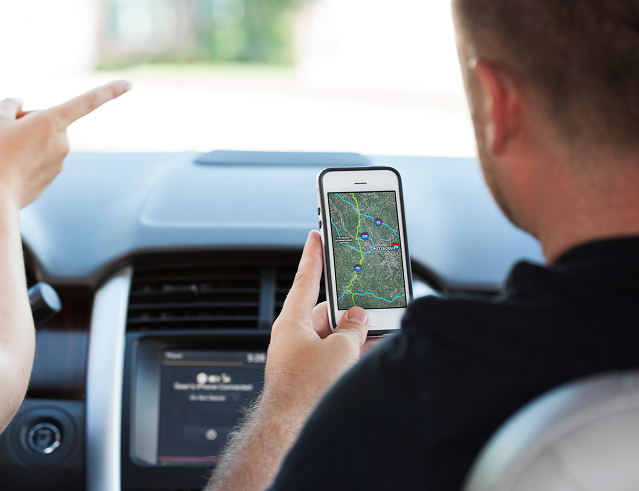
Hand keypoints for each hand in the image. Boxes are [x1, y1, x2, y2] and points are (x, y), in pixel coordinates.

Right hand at [0, 80, 130, 208]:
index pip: (87, 101)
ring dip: (25, 143)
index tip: (129, 84)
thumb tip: (19, 104)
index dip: (109, 91)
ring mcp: (59, 162)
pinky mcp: (51, 179)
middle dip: (28, 123)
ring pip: (41, 142)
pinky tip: (9, 168)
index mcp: (53, 121)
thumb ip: (9, 105)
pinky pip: (38, 160)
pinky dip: (25, 160)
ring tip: (4, 156)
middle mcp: (63, 141)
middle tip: (3, 137)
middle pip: (46, 121)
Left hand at [263, 230, 369, 419]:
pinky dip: (351, 354)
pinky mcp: (311, 376)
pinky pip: (334, 356)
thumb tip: (358, 319)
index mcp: (292, 322)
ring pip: (333, 337)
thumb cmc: (304, 391)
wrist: (291, 430)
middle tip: (370, 307)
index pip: (304, 280)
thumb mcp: (340, 351)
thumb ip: (353, 330)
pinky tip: (370, 357)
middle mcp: (295, 337)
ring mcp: (302, 357)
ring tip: (375, 338)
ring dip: (354, 337)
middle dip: (350, 313)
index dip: (313, 256)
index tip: (315, 235)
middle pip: (326, 312)